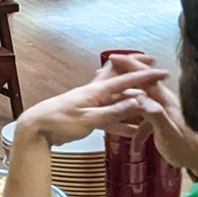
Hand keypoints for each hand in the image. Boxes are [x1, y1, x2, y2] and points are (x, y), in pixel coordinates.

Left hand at [13, 62, 167, 148]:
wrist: (34, 129)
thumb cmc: (58, 123)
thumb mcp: (89, 119)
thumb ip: (114, 111)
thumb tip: (139, 101)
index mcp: (96, 91)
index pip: (126, 80)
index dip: (145, 77)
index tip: (163, 72)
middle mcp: (94, 93)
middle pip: (120, 80)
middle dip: (136, 73)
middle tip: (153, 66)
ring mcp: (90, 104)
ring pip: (116, 99)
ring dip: (132, 100)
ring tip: (149, 99)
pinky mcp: (86, 116)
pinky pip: (108, 116)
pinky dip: (120, 121)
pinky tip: (131, 130)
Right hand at [113, 55, 197, 179]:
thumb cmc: (185, 148)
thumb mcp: (168, 133)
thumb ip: (155, 114)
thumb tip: (138, 97)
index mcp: (165, 100)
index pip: (145, 77)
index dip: (130, 66)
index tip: (113, 58)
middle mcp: (164, 101)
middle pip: (142, 84)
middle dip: (125, 79)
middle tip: (106, 75)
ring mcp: (164, 112)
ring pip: (141, 103)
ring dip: (127, 106)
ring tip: (112, 108)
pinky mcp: (164, 124)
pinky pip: (146, 122)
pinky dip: (137, 132)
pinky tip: (135, 148)